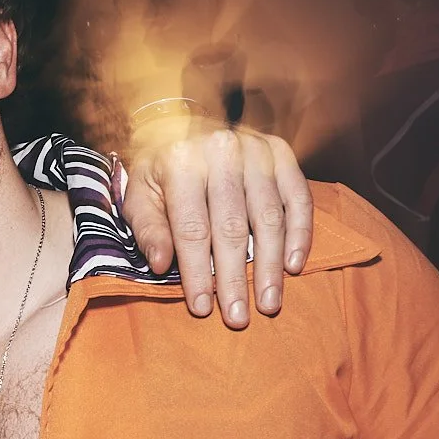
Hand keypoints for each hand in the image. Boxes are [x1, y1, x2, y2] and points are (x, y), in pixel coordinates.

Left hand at [118, 120, 311, 328]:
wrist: (183, 121)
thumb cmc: (159, 168)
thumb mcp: (139, 194)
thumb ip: (147, 229)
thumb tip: (161, 265)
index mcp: (181, 162)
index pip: (192, 229)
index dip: (198, 272)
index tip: (202, 308)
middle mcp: (222, 152)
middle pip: (232, 228)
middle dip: (236, 279)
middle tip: (238, 317)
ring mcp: (256, 150)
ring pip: (268, 218)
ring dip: (271, 266)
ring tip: (269, 303)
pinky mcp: (281, 153)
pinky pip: (298, 199)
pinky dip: (300, 235)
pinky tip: (293, 267)